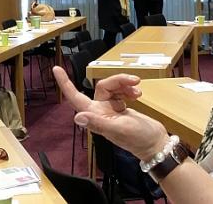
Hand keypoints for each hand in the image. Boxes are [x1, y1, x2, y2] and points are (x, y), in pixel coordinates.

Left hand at [52, 66, 168, 160]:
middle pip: (102, 86)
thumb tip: (78, 117)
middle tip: (135, 81)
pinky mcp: (120, 106)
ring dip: (125, 85)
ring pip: (113, 87)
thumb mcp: (119, 130)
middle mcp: (100, 111)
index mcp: (95, 116)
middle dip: (117, 81)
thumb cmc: (138, 140)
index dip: (65, 84)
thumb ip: (99, 123)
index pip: (75, 98)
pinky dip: (129, 89)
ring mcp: (110, 109)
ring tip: (138, 90)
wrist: (155, 143)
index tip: (56, 68)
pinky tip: (138, 94)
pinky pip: (121, 91)